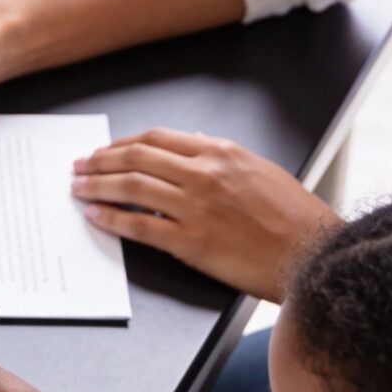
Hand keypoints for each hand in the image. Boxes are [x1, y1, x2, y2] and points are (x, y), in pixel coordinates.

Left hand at [71, 129, 341, 300]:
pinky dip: (112, 219)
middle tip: (79, 165)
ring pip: (131, 188)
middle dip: (100, 160)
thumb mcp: (259, 169)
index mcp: (220, 152)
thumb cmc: (293, 217)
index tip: (104, 149)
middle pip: (136, 158)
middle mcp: (203, 174)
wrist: (313, 254)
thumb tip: (191, 144)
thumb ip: (221, 156)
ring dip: (97, 186)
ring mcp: (195, 208)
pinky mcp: (191, 242)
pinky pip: (140, 226)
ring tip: (78, 188)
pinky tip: (96, 216)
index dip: (122, 143)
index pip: (157, 138)